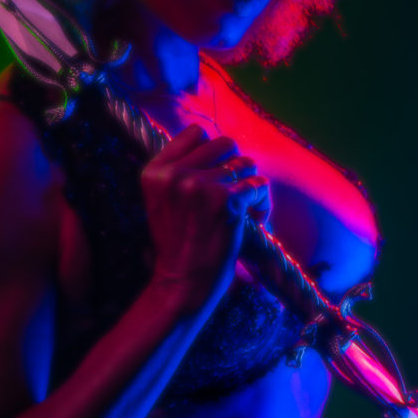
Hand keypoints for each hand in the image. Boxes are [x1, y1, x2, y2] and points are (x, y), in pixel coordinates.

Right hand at [141, 124, 269, 315]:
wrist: (182, 283)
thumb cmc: (177, 245)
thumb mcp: (162, 201)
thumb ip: (179, 171)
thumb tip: (218, 145)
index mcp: (155, 171)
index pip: (195, 133)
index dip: (212, 151)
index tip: (215, 175)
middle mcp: (175, 174)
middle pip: (225, 143)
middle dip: (236, 166)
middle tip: (234, 193)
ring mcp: (201, 186)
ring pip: (246, 163)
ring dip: (251, 185)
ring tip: (246, 210)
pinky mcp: (227, 202)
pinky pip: (260, 185)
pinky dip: (263, 204)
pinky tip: (255, 221)